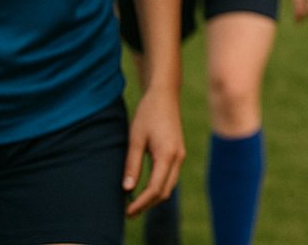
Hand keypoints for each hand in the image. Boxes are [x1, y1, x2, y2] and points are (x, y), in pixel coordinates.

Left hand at [122, 87, 184, 218]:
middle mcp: (178, 157)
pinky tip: (144, 189)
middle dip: (147, 205)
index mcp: (167, 154)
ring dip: (153, 197)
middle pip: (165, 191)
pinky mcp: (178, 153)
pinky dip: (158, 187)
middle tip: (128, 212)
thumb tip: (127, 189)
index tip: (127, 211)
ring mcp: (180, 155)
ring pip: (169, 186)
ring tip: (134, 204)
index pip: (155, 188)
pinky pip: (170, 177)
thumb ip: (132, 165)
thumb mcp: (135, 138)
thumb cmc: (148, 113)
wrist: (164, 95)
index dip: (141, 203)